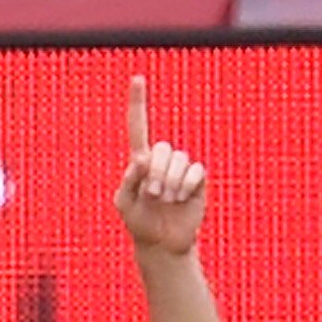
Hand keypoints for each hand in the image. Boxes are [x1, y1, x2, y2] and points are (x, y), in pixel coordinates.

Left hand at [113, 75, 207, 256]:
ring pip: (180, 160)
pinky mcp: (197, 180)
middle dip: (157, 173)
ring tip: (167, 201)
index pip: (138, 126)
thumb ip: (128, 181)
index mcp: (141, 161)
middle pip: (162, 148)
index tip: (137, 78)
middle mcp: (162, 160)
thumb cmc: (140, 223)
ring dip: (171, 183)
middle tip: (153, 196)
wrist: (163, 243)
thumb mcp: (124, 204)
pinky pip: (195, 171)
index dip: (138, 103)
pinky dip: (186, 187)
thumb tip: (141, 160)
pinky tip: (182, 199)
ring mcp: (181, 169)